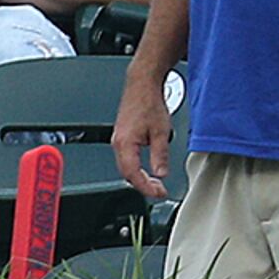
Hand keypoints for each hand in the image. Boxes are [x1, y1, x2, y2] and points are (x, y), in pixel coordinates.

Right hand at [111, 68, 170, 199]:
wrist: (141, 85)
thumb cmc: (149, 103)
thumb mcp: (161, 131)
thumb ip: (160, 154)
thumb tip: (161, 172)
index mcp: (125, 144)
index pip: (132, 174)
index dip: (145, 187)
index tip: (158, 193)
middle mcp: (118, 144)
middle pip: (127, 173)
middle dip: (143, 185)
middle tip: (159, 191)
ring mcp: (118, 141)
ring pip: (126, 167)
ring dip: (140, 178)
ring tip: (156, 184)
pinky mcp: (122, 137)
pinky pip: (127, 159)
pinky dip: (137, 168)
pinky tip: (147, 170)